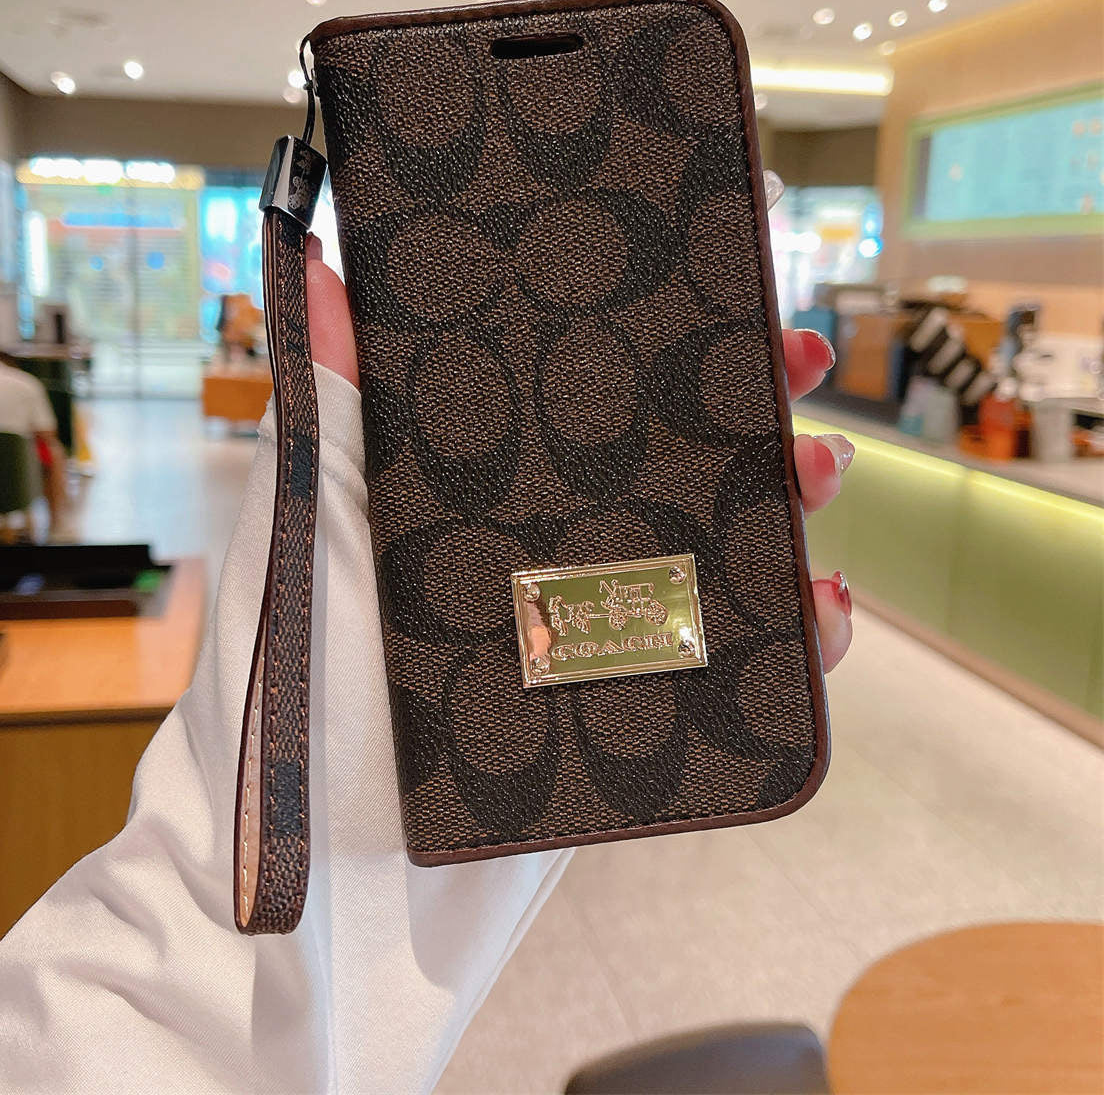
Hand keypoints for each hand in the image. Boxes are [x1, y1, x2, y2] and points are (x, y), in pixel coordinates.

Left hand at [300, 183, 853, 672]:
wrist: (340, 874)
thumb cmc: (307, 687)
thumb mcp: (322, 526)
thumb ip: (335, 402)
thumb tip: (321, 262)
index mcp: (490, 480)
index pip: (589, 379)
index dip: (657, 319)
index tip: (718, 256)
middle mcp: (553, 538)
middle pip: (673, 446)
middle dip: (746, 390)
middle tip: (796, 350)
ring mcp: (604, 618)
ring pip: (726, 537)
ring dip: (791, 492)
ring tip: (818, 471)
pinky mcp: (643, 700)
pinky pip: (744, 658)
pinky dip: (802, 630)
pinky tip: (822, 609)